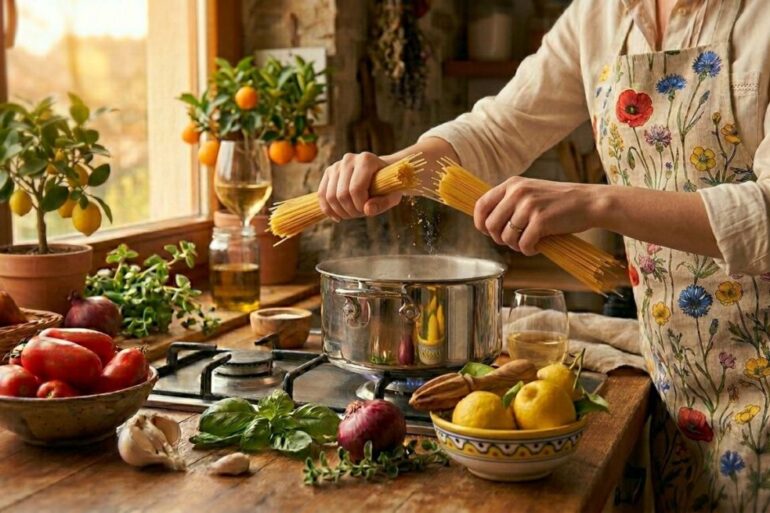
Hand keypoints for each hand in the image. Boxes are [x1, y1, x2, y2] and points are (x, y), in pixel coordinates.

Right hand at [318, 152, 401, 220]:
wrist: (379, 175)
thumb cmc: (387, 187)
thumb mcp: (392, 196)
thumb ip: (382, 203)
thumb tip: (367, 210)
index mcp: (366, 160)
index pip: (355, 189)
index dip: (360, 205)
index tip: (367, 211)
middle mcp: (349, 159)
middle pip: (341, 194)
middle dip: (351, 210)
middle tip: (361, 213)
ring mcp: (336, 165)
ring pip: (330, 196)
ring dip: (340, 212)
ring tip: (352, 213)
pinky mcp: (328, 173)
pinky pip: (322, 195)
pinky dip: (328, 210)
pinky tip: (338, 217)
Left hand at [473, 177, 599, 255]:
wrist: (589, 202)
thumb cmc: (559, 202)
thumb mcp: (530, 192)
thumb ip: (509, 202)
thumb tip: (486, 223)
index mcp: (512, 184)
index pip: (481, 205)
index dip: (480, 223)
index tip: (489, 233)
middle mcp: (517, 192)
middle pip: (490, 225)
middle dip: (500, 239)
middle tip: (516, 240)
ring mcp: (529, 206)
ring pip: (506, 237)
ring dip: (516, 246)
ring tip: (530, 242)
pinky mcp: (541, 220)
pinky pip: (523, 244)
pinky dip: (529, 250)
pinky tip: (538, 246)